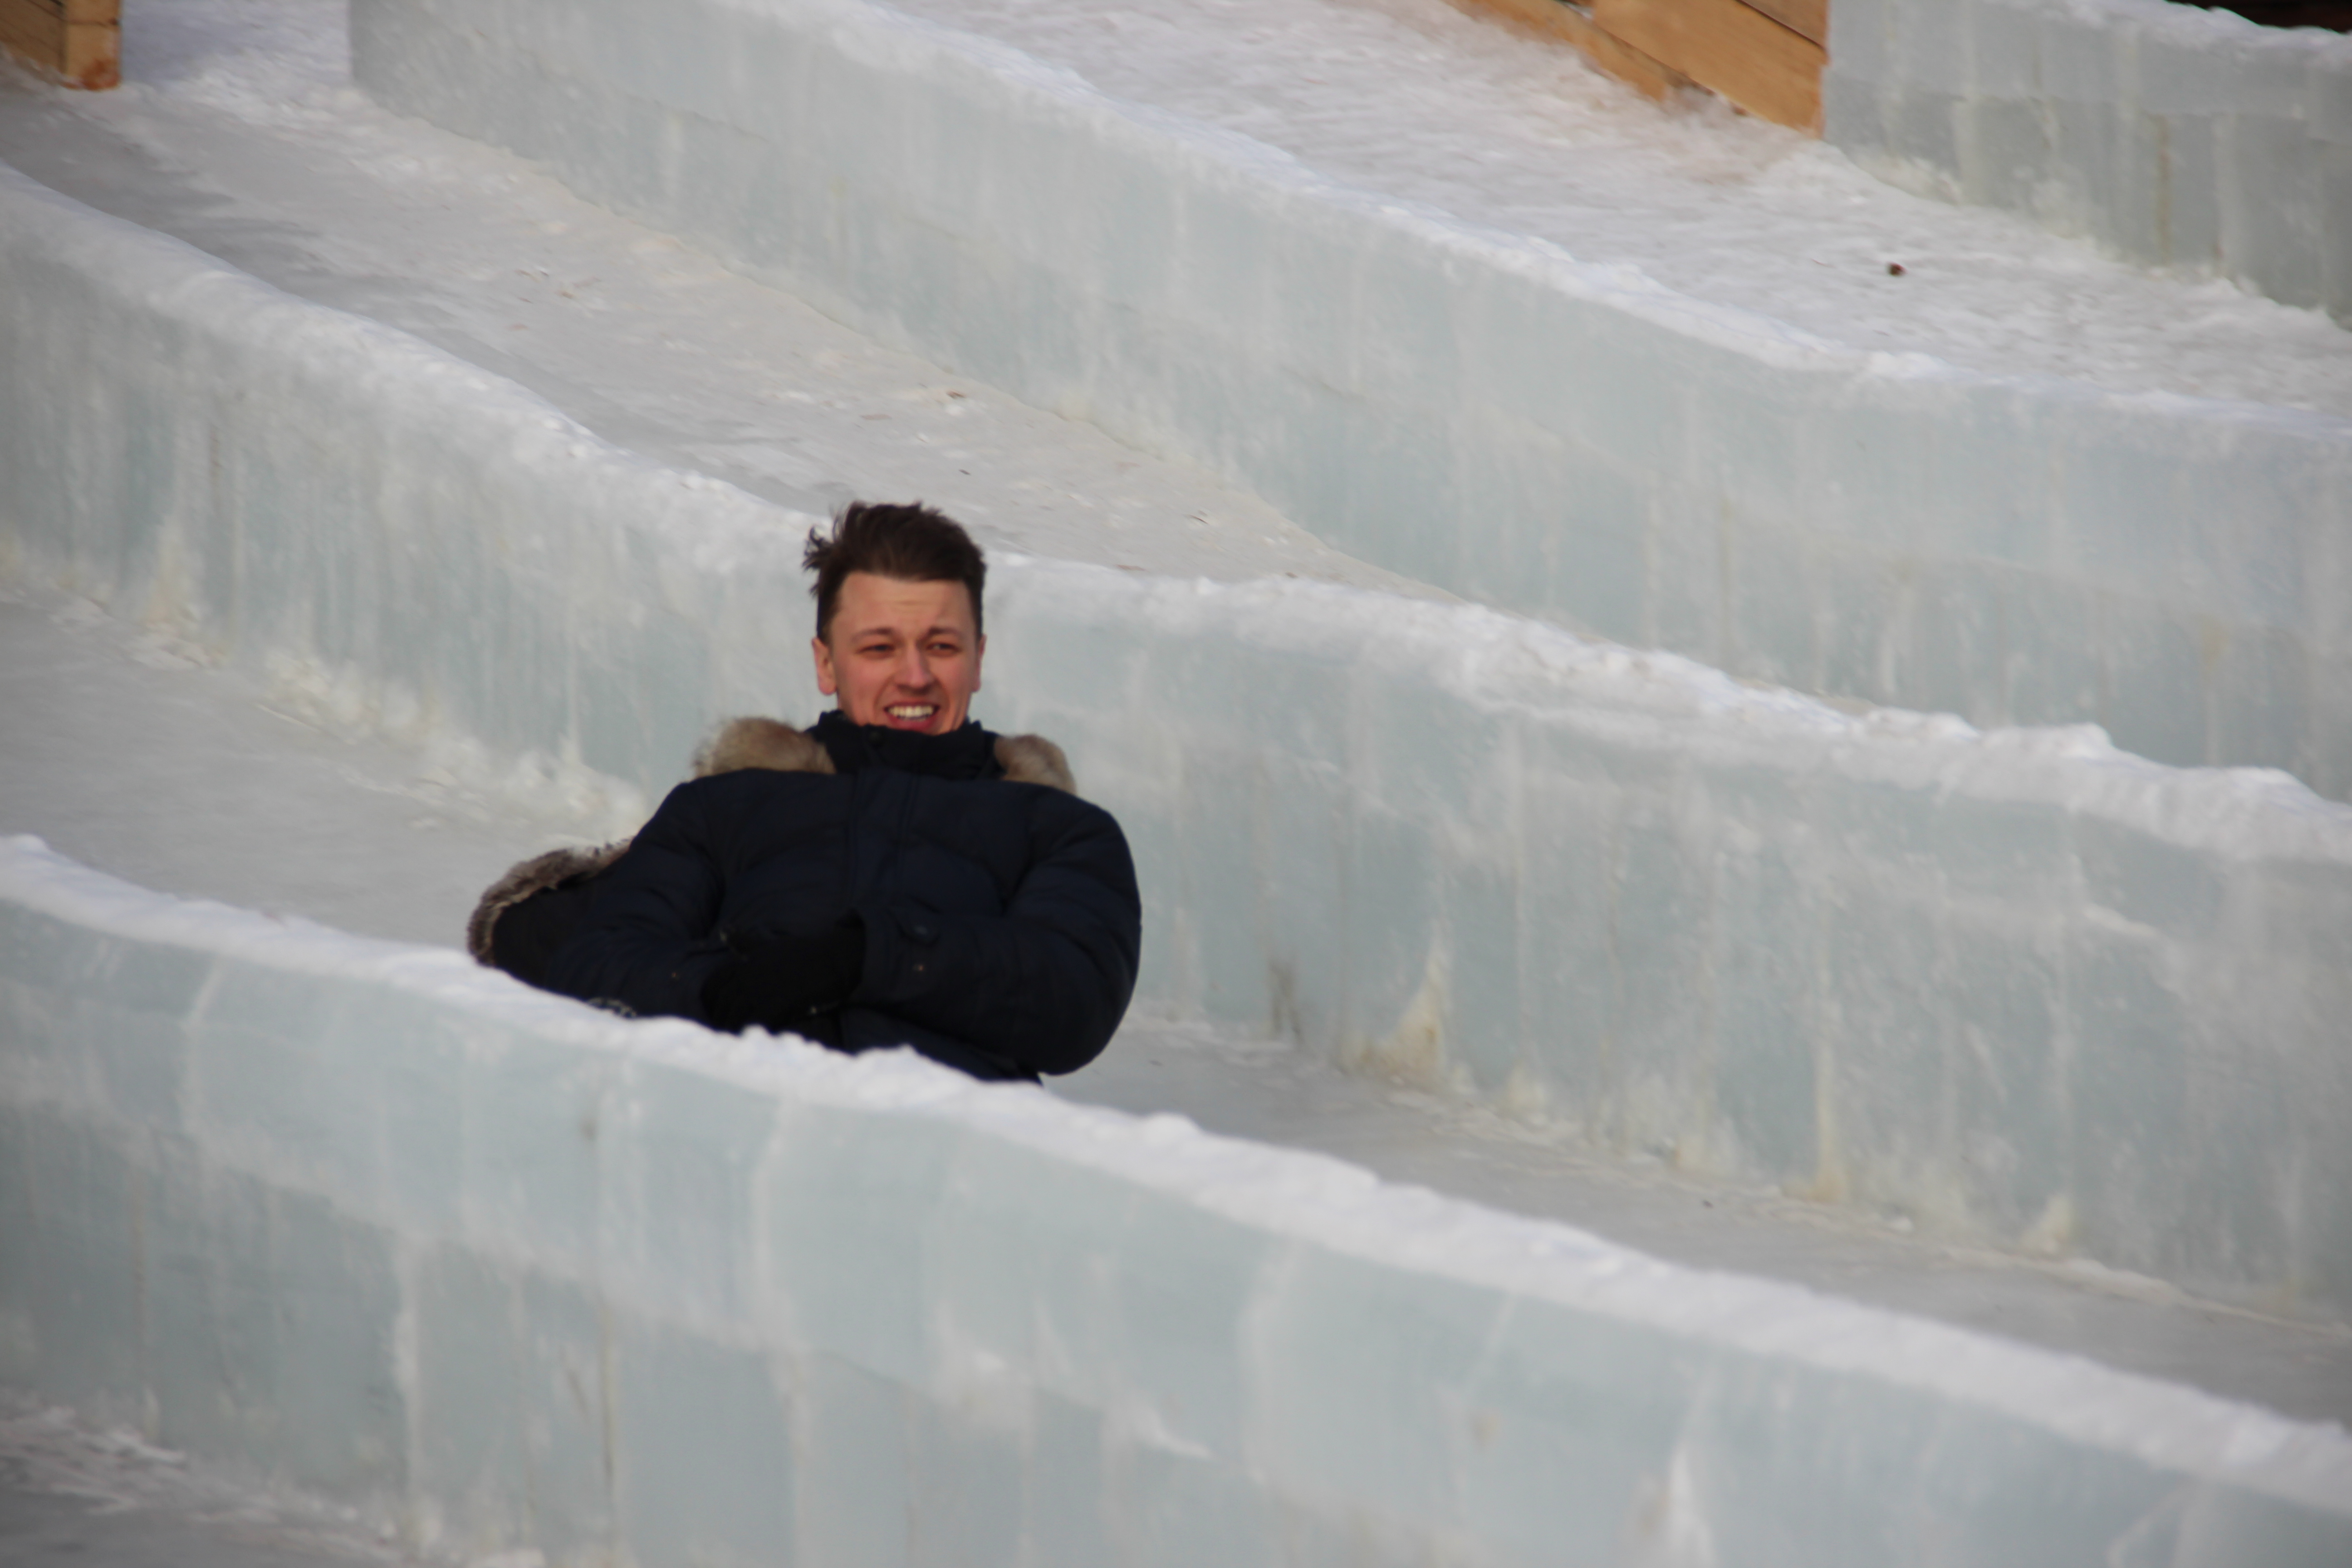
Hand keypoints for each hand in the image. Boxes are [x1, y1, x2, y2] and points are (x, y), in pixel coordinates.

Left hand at [701, 916, 865, 1033]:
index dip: (710, 1004)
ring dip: (734, 1030)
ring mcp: (761, 989)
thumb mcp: (769, 945)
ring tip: (740, 1040)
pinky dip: (753, 1032)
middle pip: (722, 1005)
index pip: (711, 986)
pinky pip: (756, 1024)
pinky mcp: (777, 1004)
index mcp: (744, 962)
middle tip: (728, 1032)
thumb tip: (725, 931)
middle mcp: (748, 975)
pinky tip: (757, 1038)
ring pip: (735, 1017)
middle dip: (721, 1021)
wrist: (834, 957)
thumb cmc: (804, 952)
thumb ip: (745, 942)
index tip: (717, 1014)